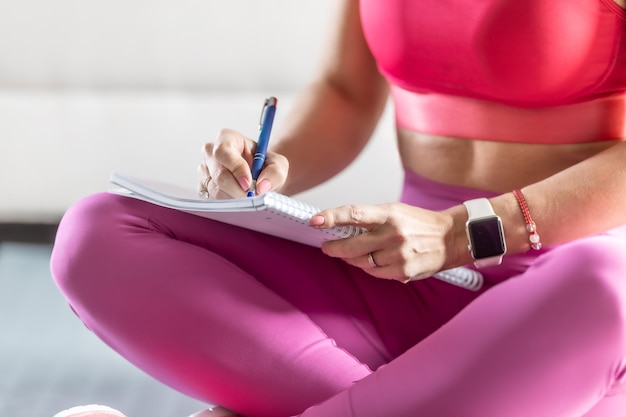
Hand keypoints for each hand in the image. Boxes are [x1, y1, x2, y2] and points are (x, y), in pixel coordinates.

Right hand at [198, 128, 288, 198]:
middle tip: (252, 197)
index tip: (249, 184)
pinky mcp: (202, 187)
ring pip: (215, 191)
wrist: (259, 176)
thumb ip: (275, 172)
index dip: (236, 169)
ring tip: (248, 197)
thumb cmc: (264, 165)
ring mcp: (203, 171)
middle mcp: (210, 153)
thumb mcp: (278, 164)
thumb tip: (262, 187)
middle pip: (219, 175)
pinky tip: (238, 200)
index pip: (223, 152)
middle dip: (238, 190)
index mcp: (227, 138)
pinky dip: (227, 204)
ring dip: (234, 199)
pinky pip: (211, 200)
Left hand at [311, 203, 456, 281]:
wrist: (450, 238)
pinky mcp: (404, 272)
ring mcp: (399, 255)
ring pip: (362, 262)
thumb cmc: (419, 223)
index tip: (314, 221)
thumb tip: (340, 227)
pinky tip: (375, 261)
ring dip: (353, 259)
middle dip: (334, 248)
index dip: (331, 217)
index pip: (354, 214)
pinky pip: (375, 273)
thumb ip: (370, 219)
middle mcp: (393, 235)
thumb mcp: (395, 211)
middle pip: (352, 246)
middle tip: (327, 247)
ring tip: (355, 253)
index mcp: (390, 214)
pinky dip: (370, 268)